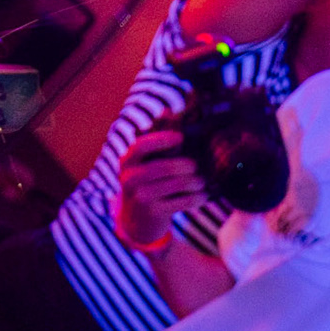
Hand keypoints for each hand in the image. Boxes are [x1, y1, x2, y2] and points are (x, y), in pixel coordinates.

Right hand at [115, 130, 205, 249]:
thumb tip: (168, 110)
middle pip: (164, 166)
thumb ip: (156, 138)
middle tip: (197, 166)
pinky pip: (182, 201)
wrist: (136, 221)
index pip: (141, 146)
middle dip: (187, 165)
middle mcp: (130, 178)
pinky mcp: (153, 212)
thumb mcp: (145, 162)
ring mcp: (140, 197)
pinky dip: (196, 198)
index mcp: (127, 161)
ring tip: (202, 181)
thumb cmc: (146, 183)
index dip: (161, 140)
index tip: (180, 138)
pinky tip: (202, 196)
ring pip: (177, 184)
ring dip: (195, 182)